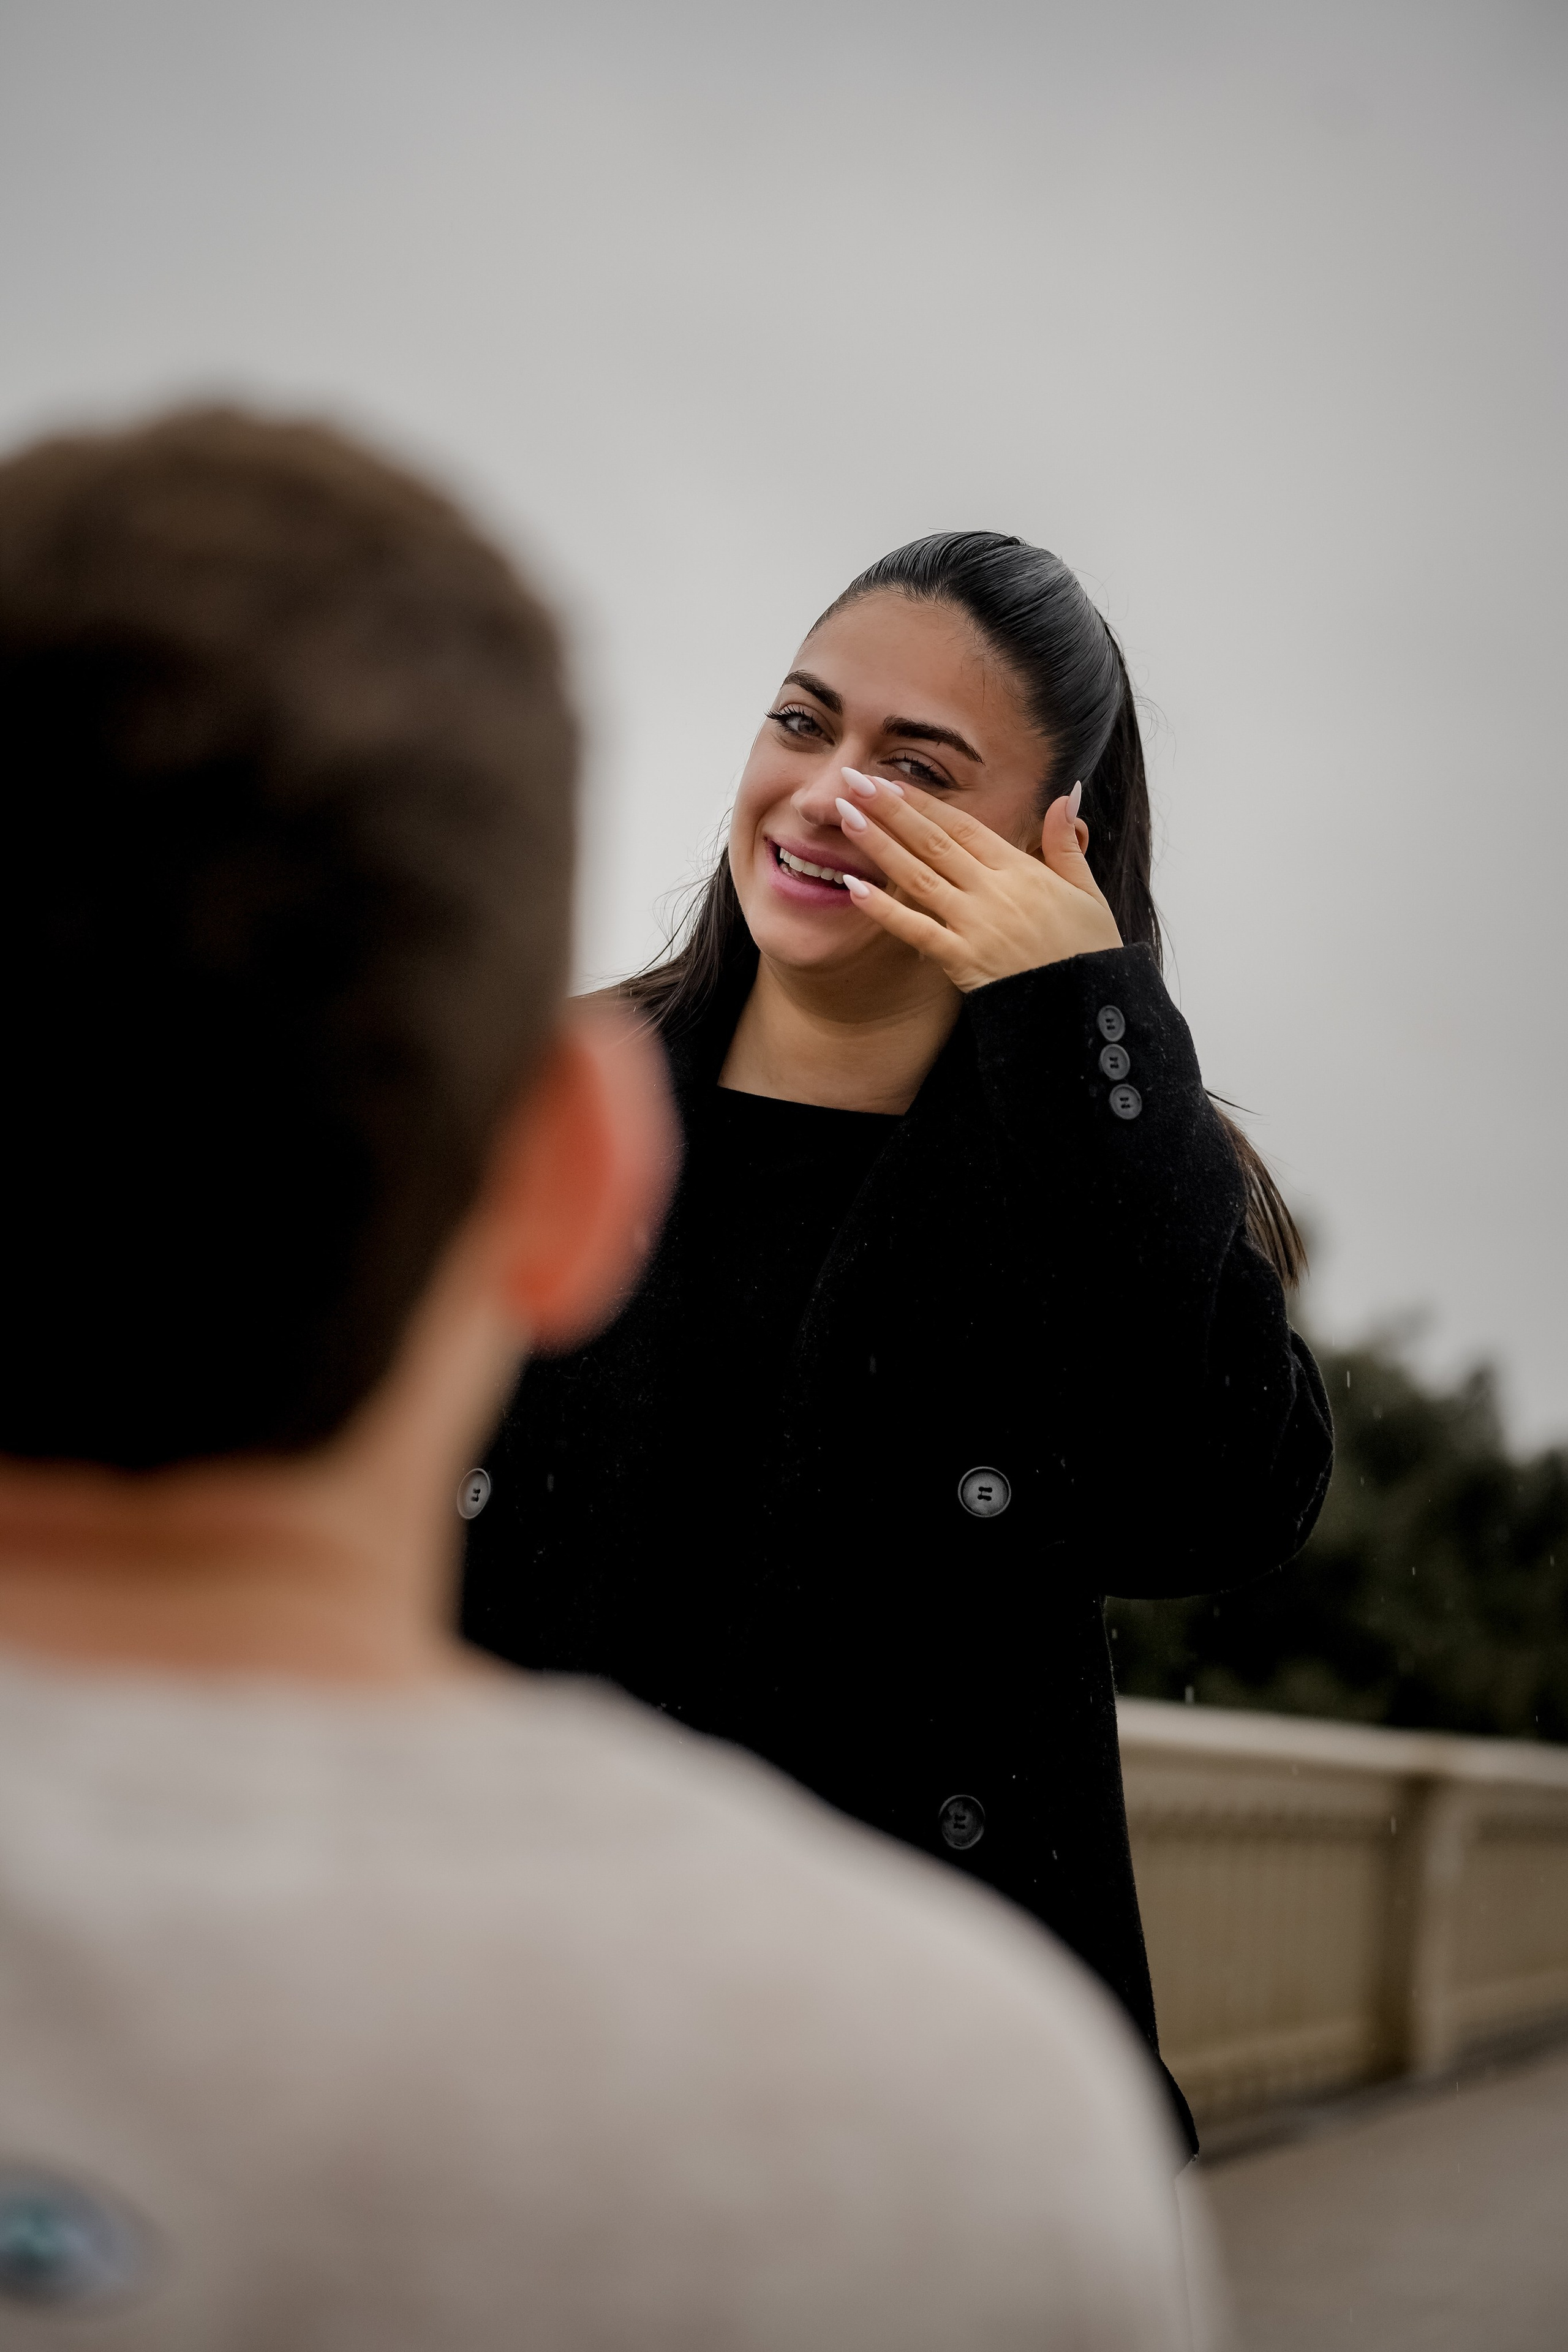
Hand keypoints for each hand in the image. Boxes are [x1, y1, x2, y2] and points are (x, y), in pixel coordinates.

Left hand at [833, 769, 1121, 990]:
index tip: (891, 781)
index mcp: (1021, 869)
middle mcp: (992, 890)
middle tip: (852, 781)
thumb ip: (1067, 843)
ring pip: (918, 876)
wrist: (1084, 1008)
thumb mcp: (1086, 891)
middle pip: (932, 841)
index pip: (963, 826)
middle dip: (890, 809)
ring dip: (879, 845)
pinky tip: (854, 888)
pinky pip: (916, 930)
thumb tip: (1065, 795)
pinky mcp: (962, 959)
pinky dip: (884, 910)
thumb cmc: (1089, 951)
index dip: (924, 802)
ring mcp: (974, 924)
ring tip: (845, 817)